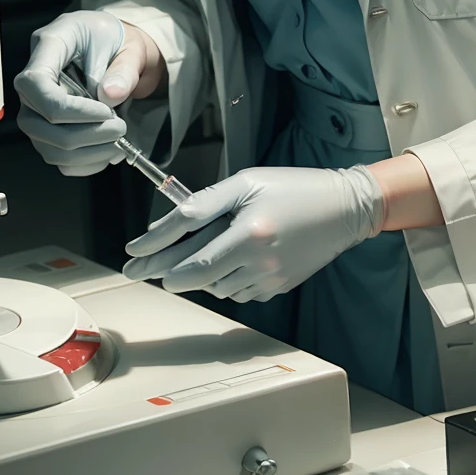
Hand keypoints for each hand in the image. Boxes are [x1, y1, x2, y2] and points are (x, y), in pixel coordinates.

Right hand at [13, 10, 162, 175]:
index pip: (35, 84)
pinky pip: (57, 157)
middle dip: (84, 134)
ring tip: (118, 140)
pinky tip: (108, 150)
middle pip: (37, 122)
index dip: (68, 108)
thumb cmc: (117, 40)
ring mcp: (36, 107)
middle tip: (120, 128)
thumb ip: (124, 69)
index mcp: (50, 44)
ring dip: (87, 152)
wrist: (118, 48)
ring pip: (47, 146)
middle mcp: (34, 79)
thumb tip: (110, 96)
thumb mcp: (130, 46)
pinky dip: (85, 163)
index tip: (105, 112)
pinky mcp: (47, 128)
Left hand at [121, 165, 383, 302]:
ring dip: (200, 273)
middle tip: (136, 270)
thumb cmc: (292, 187)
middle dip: (162, 272)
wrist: (342, 209)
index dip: (156, 256)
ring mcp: (270, 280)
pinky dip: (227, 278)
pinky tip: (234, 257)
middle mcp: (259, 263)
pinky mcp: (277, 289)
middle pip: (197, 278)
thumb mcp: (245, 183)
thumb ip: (205, 204)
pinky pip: (238, 291)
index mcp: (249, 233)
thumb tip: (170, 226)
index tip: (132, 256)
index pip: (191, 255)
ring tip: (202, 248)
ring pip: (215, 287)